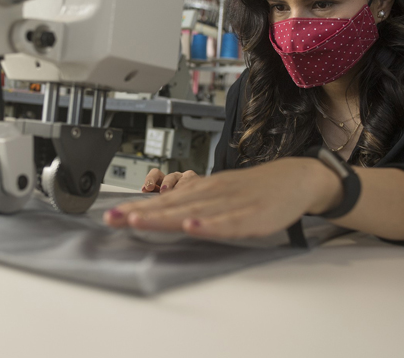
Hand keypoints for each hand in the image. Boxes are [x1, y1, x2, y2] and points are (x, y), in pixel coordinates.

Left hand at [106, 157, 341, 238]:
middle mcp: (211, 194)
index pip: (164, 201)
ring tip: (137, 220)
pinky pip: (228, 222)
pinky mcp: (251, 215)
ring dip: (164, 217)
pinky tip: (193, 226)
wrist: (292, 178)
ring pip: (193, 211)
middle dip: (140, 213)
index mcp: (202, 190)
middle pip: (171, 205)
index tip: (111, 215)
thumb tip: (166, 214)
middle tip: (112, 218)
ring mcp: (231, 204)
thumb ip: (194, 204)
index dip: (137, 208)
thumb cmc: (252, 189)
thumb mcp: (219, 192)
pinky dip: (210, 225)